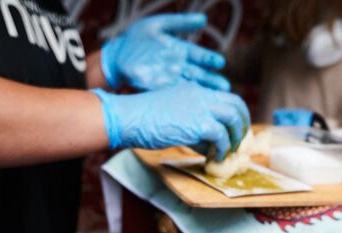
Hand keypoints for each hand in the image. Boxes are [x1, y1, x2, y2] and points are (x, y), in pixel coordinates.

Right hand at [93, 83, 249, 160]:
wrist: (129, 117)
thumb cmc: (143, 120)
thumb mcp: (173, 117)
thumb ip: (193, 128)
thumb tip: (207, 146)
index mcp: (194, 90)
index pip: (224, 97)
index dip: (234, 113)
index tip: (233, 129)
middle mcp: (201, 94)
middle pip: (236, 103)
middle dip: (242, 123)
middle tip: (239, 140)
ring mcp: (200, 107)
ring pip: (233, 117)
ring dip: (236, 136)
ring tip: (230, 150)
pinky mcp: (198, 123)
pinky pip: (221, 136)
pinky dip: (222, 149)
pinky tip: (216, 157)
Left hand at [100, 13, 228, 91]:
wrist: (116, 55)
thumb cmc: (136, 38)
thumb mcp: (157, 25)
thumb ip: (180, 23)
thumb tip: (204, 19)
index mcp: (180, 51)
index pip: (199, 56)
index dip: (209, 60)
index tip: (220, 63)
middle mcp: (177, 67)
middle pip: (198, 75)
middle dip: (211, 81)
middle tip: (224, 88)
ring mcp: (168, 80)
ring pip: (188, 87)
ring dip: (200, 93)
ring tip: (214, 98)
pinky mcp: (157, 89)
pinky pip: (172, 95)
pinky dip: (182, 99)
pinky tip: (192, 104)